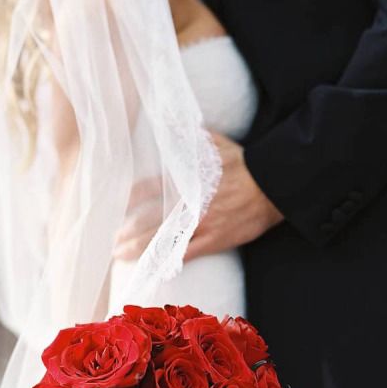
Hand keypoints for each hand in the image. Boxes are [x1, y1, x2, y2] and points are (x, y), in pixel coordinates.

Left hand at [112, 132, 283, 261]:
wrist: (273, 187)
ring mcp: (202, 224)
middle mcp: (190, 204)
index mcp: (187, 180)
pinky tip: (153, 269)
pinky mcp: (216, 240)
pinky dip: (169, 262)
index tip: (118, 206)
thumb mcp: (216, 144)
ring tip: (122, 255)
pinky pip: (187, 254)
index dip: (131, 199)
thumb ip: (189, 136)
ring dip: (141, 249)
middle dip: (129, 231)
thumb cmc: (244, 164)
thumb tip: (169, 118)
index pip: (149, 189)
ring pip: (165, 240)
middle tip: (113, 239)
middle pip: (151, 220)